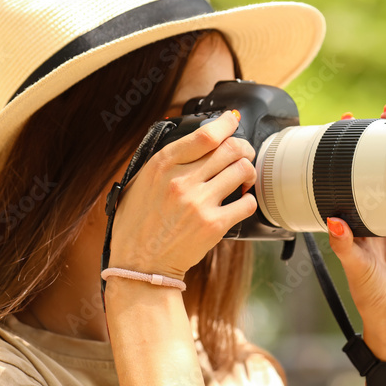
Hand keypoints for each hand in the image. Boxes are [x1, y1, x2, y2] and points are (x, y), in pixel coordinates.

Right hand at [108, 110, 257, 280]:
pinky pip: (247, 203)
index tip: (232, 120)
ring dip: (248, 171)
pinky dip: (248, 200)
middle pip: (230, 148)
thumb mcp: (139, 183)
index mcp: (161, 165)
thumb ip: (166, 162)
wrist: (140, 265)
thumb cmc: (137, 224)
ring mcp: (199, 203)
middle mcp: (181, 181)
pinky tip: (239, 202)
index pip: (204, 135)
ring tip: (242, 178)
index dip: (225, 123)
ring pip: (242, 171)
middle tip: (243, 153)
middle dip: (243, 147)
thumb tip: (197, 142)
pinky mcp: (213, 225)